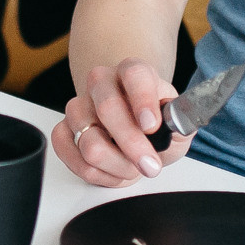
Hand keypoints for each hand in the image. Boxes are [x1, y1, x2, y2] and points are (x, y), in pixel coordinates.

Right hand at [52, 60, 187, 187]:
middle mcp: (101, 83)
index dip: (142, 100)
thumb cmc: (157, 125)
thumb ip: (181, 122)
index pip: (134, 75)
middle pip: (107, 109)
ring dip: (117, 165)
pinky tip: (113, 171)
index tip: (152, 126)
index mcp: (132, 71)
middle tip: (151, 166)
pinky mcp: (62, 131)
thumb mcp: (178, 123)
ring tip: (132, 168)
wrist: (136, 131)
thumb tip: (175, 124)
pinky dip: (97, 174)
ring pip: (89, 143)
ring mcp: (78, 107)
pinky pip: (72, 158)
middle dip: (132, 145)